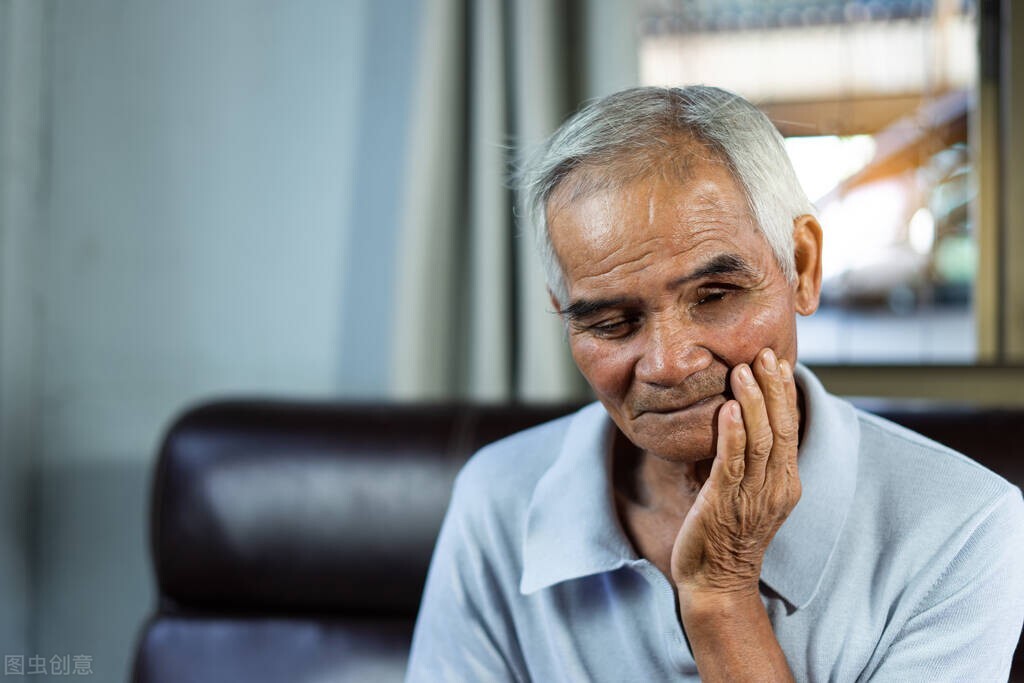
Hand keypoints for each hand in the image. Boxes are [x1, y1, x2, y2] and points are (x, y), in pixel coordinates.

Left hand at [670, 347, 800, 597]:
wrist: (717, 581)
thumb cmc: (727, 533)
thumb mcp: (746, 491)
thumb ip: (747, 459)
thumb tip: (735, 419)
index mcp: (785, 482)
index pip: (791, 428)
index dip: (784, 394)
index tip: (777, 361)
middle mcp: (776, 487)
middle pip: (782, 428)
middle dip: (774, 389)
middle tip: (765, 353)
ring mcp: (754, 497)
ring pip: (761, 441)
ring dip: (753, 403)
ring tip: (744, 371)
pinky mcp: (726, 504)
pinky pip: (733, 464)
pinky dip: (732, 434)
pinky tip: (728, 409)